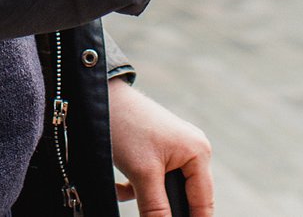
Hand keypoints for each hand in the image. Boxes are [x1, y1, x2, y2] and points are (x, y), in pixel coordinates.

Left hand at [110, 78, 213, 215]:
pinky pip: (152, 181)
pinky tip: (119, 186)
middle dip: (163, 209)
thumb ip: (157, 210)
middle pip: (184, 198)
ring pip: (164, 191)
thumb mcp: (143, 174)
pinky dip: (136, 187)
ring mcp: (174, 150)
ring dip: (145, 198)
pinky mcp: (155, 151)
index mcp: (198, 153)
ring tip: (127, 190)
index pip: (203, 203)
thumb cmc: (126, 128)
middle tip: (148, 211)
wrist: (98, 96)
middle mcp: (192, 150)